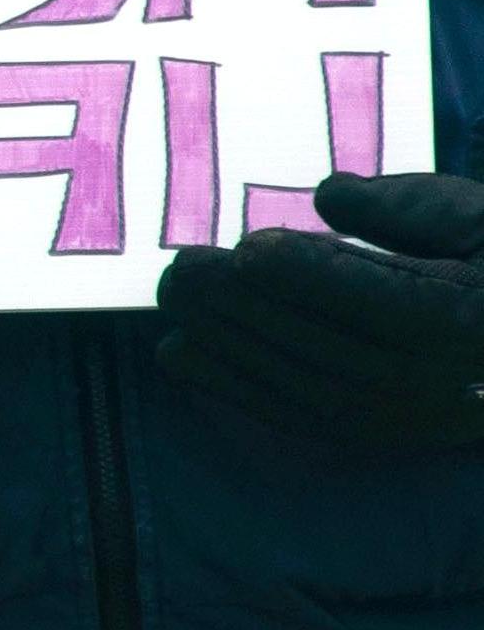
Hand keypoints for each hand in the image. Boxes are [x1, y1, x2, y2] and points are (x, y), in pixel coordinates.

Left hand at [157, 171, 483, 452]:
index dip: (316, 278)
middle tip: (185, 266)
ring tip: (175, 294)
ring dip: (228, 344)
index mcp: (477, 322)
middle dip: (251, 306)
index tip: (251, 249)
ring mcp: (406, 417)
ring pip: (306, 386)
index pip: (394, 308)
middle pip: (336, 348)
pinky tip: (177, 351)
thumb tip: (330, 196)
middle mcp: (445, 383)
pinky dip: (232, 385)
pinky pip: (294, 415)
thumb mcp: (471, 217)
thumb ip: (408, 209)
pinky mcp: (370, 434)